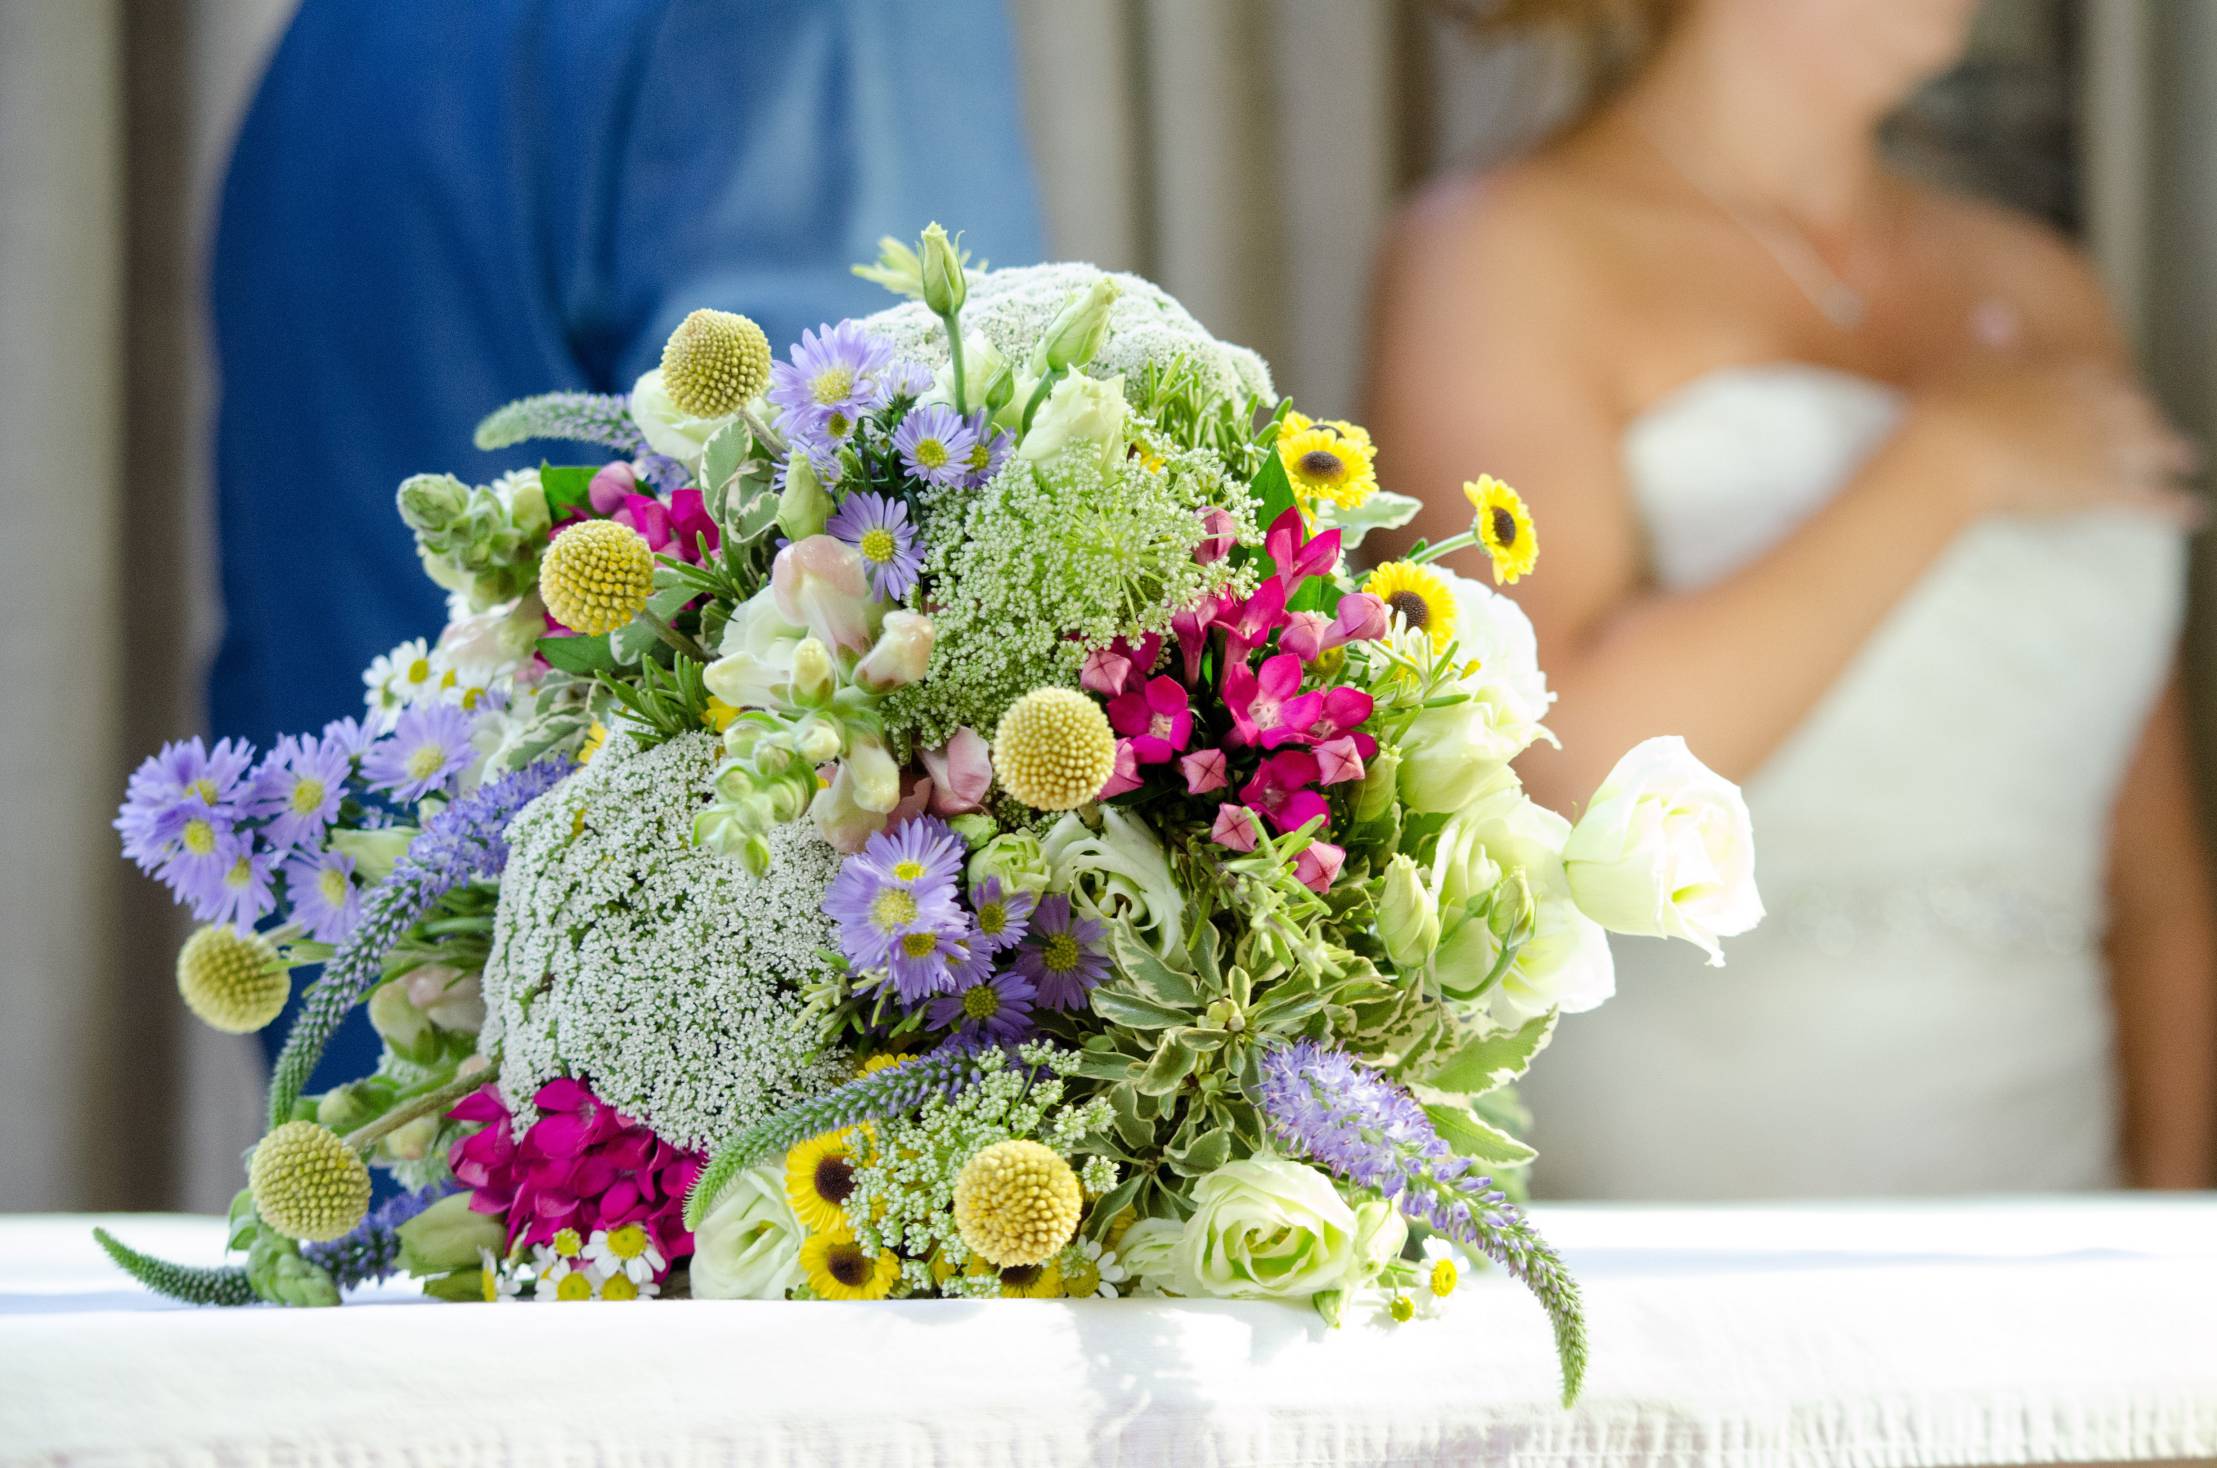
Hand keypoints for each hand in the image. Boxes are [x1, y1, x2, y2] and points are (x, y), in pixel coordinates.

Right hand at [1908, 357, 2203, 527]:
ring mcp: (2100, 446)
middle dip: (2149, 417)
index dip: (2109, 388)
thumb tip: (1992, 313)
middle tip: (2159, 420)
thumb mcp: (1964, 361)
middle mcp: (2090, 405)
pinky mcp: (2100, 488)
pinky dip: (2174, 506)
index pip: (2096, 377)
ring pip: (2150, 447)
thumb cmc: (1948, 407)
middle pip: (2132, 409)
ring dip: (2172, 452)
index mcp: (2059, 374)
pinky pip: (2148, 500)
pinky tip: (2195, 511)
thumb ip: (1987, 341)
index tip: (2117, 392)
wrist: (1953, 449)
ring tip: (2190, 459)